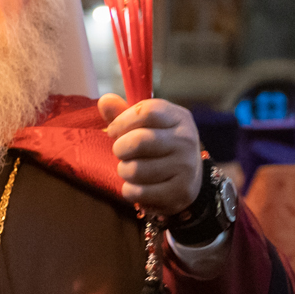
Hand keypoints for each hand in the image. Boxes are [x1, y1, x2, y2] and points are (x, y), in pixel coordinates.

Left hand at [97, 95, 203, 216]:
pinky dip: (129, 191)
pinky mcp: (180, 192)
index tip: (114, 130)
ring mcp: (185, 167)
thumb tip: (104, 101)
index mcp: (179, 117)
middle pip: (139, 141)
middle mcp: (186, 140)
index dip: (122, 121)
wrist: (190, 179)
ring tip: (129, 169)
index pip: (147, 111)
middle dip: (120, 148)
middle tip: (120, 152)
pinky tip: (135, 186)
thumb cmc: (161, 146)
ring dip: (124, 171)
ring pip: (136, 170)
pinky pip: (139, 192)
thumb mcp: (147, 125)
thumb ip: (124, 113)